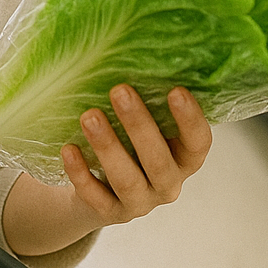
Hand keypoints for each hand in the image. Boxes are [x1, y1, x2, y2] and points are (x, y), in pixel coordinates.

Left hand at [61, 84, 211, 226]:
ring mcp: (139, 203)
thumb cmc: (129, 146)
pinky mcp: (109, 213)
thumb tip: (137, 54)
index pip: (199, 143)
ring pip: (127, 179)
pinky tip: (68, 149)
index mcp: (184, 160)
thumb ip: (150, 104)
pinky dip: (81, 173)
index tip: (176, 90)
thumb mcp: (146, 128)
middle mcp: (168, 185)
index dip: (191, 120)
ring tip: (89, 116)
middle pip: (159, 161)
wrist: (98, 193)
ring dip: (108, 147)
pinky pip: (95, 196)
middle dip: (139, 125)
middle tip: (119, 91)